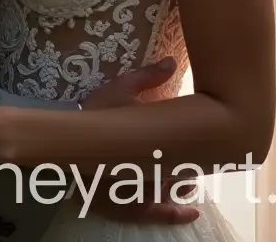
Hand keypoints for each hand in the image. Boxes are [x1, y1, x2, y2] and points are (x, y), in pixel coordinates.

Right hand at [82, 57, 199, 225]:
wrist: (69, 151)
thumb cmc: (96, 118)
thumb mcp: (118, 90)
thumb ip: (147, 77)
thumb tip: (172, 61)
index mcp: (161, 141)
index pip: (191, 142)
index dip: (200, 140)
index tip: (206, 135)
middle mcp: (163, 168)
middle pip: (189, 164)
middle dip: (192, 157)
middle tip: (195, 149)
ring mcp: (152, 191)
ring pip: (180, 187)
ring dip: (186, 180)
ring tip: (186, 171)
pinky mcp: (138, 209)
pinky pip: (166, 214)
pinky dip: (181, 213)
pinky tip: (193, 212)